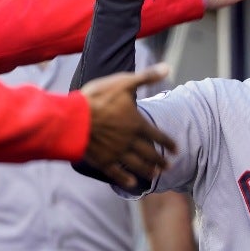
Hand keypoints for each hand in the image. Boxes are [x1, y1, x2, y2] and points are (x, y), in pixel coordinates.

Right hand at [80, 63, 176, 188]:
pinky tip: (132, 183)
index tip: (177, 150)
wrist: (72, 118)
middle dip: (161, 160)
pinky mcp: (102, 160)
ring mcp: (116, 152)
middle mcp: (130, 141)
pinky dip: (125, 179)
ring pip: (137, 164)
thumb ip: (147, 77)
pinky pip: (116, 172)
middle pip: (150, 153)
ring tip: (155, 175)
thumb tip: (168, 67)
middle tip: (169, 167)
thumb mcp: (123, 82)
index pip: (159, 136)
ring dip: (148, 170)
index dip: (169, 143)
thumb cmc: (97, 98)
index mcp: (137, 124)